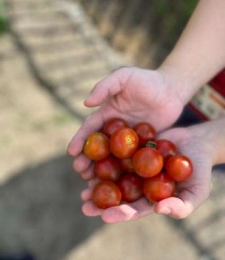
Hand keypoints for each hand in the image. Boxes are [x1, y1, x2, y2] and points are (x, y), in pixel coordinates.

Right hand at [68, 67, 188, 179]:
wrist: (173, 90)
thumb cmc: (148, 80)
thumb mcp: (125, 77)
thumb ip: (105, 87)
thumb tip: (86, 103)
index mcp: (107, 115)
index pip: (90, 129)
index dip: (79, 140)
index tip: (71, 152)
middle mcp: (114, 131)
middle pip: (98, 148)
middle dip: (87, 159)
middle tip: (80, 171)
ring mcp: (128, 142)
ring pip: (111, 158)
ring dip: (101, 169)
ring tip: (92, 181)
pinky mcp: (142, 148)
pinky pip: (131, 161)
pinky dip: (123, 172)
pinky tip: (118, 183)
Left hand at [80, 125, 212, 222]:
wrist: (198, 144)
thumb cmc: (200, 171)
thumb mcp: (196, 191)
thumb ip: (182, 206)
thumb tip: (160, 210)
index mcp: (150, 199)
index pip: (133, 210)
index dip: (120, 214)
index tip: (104, 216)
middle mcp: (139, 186)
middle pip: (118, 196)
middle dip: (101, 203)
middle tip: (85, 205)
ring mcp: (134, 168)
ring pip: (113, 176)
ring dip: (98, 181)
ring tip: (84, 183)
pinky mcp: (132, 151)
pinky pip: (117, 154)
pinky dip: (105, 157)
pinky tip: (92, 158)